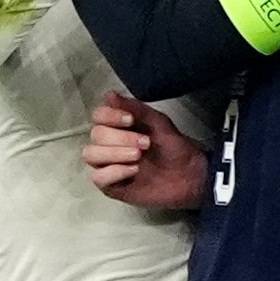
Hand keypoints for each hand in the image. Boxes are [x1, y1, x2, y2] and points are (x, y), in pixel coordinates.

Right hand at [83, 92, 208, 209]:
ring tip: (138, 156)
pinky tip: (134, 170)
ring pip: (90, 154)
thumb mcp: (158, 123)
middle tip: (145, 143)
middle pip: (96, 134)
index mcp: (118, 126)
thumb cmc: (173, 147)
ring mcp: (108, 165)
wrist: (188, 175)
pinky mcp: (111, 185)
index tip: (131, 120)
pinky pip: (98, 177)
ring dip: (114, 153)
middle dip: (121, 138)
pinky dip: (114, 171)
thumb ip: (135, 108)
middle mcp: (109, 144)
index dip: (110, 116)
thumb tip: (110, 95)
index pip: (98, 115)